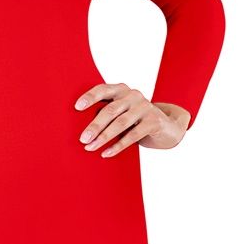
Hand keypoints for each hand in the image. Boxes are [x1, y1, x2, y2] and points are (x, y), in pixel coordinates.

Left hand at [74, 84, 191, 155]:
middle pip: (110, 110)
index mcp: (121, 90)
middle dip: (95, 125)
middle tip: (83, 139)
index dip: (90, 97)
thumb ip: (106, 113)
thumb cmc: (135, 120)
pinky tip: (107, 153)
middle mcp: (133, 95)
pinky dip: (118, 146)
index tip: (77, 107)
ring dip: (104, 137)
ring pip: (120, 123)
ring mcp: (145, 107)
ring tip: (91, 147)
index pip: (103, 89)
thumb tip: (84, 129)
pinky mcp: (154, 121)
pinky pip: (133, 135)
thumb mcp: (121, 113)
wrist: (166, 126)